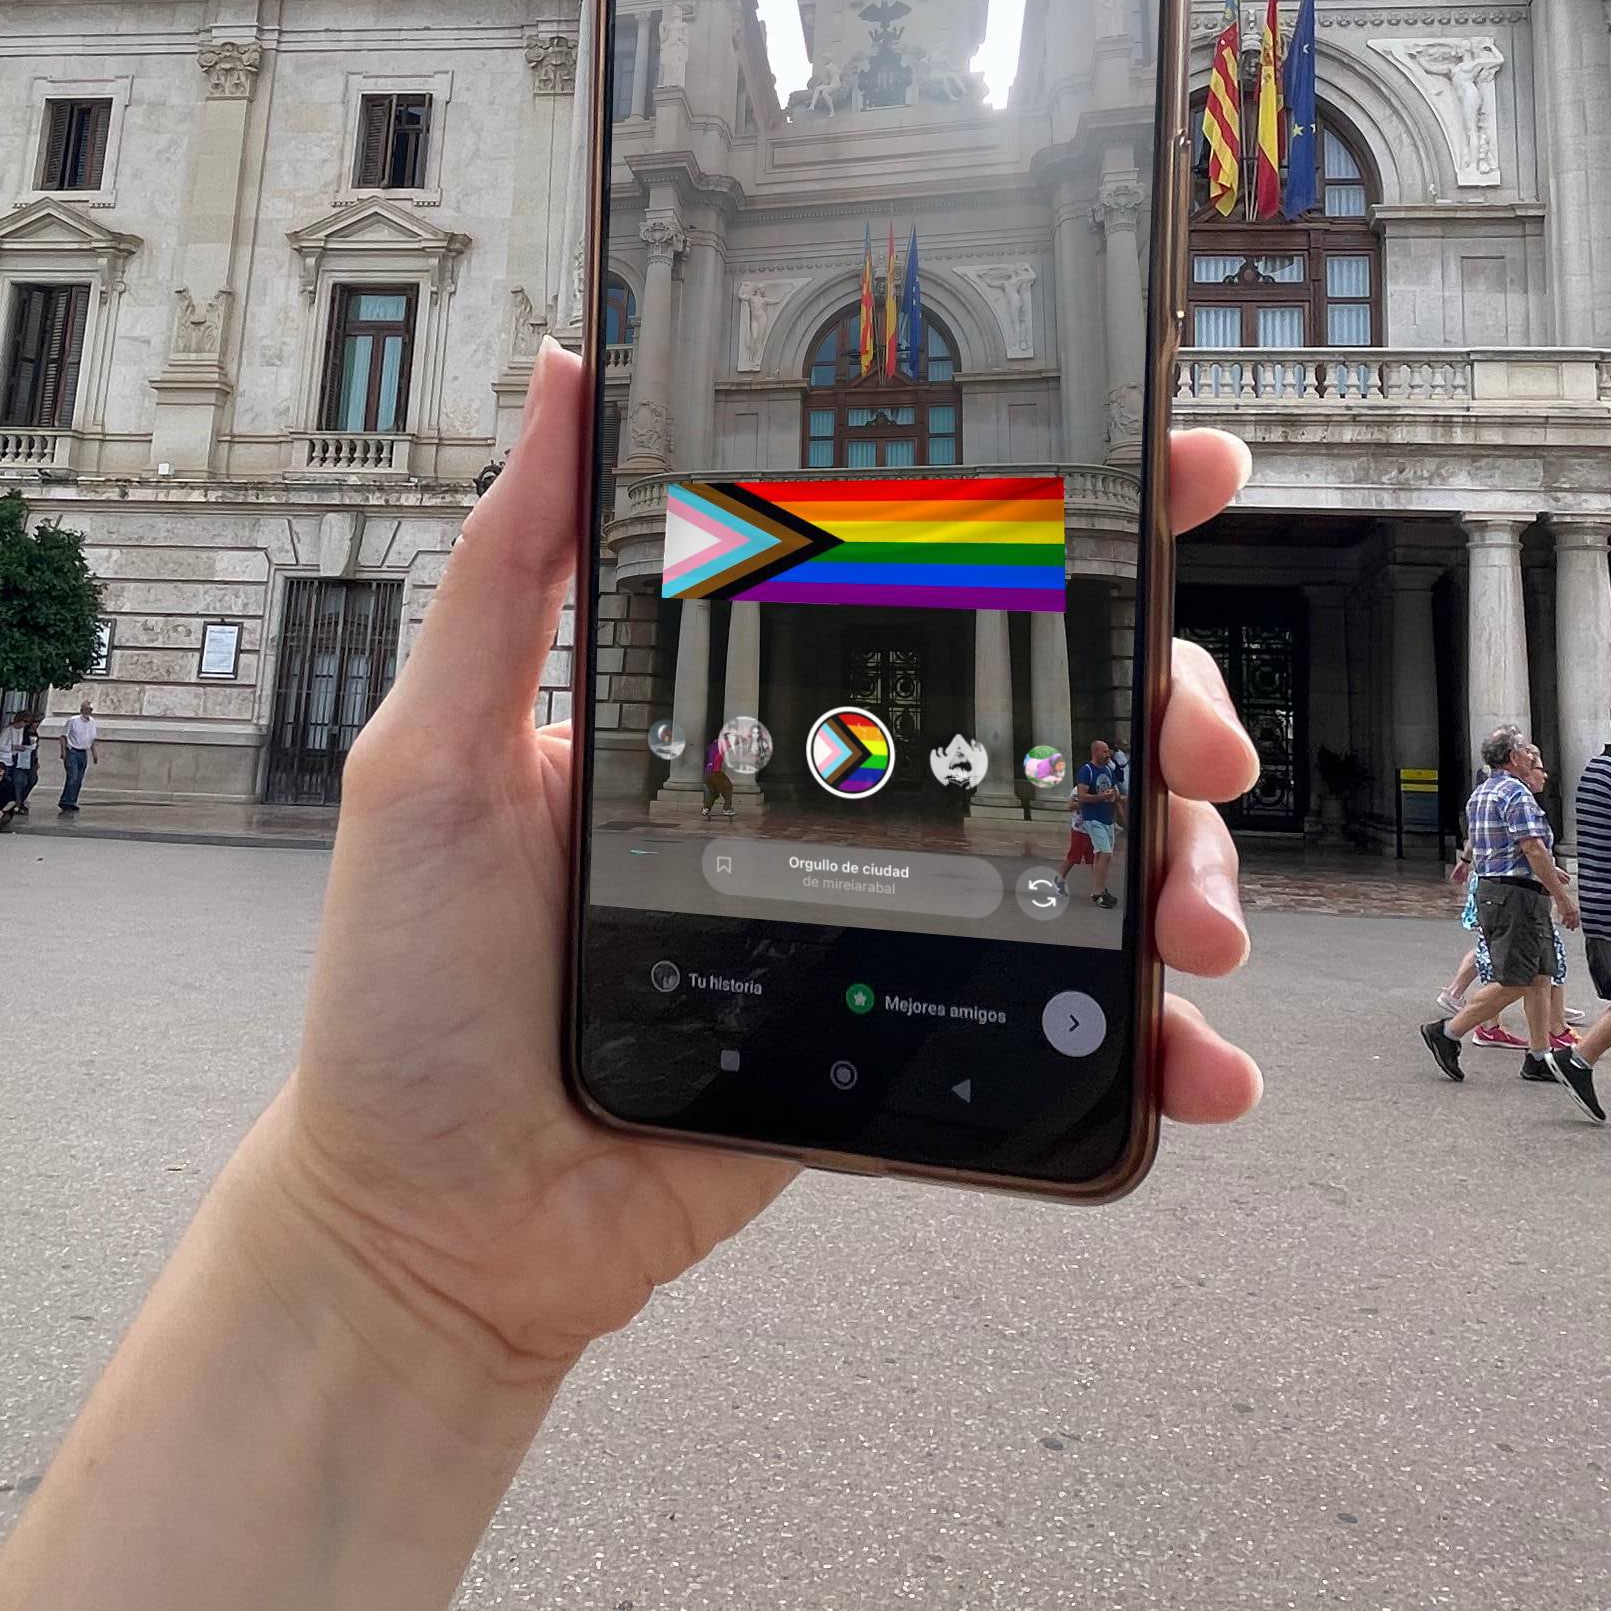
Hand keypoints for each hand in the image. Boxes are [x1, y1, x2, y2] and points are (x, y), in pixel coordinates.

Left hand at [263, 343, 1263, 1380]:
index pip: (919, 572)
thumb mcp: (433, 758)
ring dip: (1180, 870)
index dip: (1066, 514)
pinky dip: (1156, 1043)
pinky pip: (1062, 1027)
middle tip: (1198, 744)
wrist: (439, 1230)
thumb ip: (507, 576)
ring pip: (1088, 858)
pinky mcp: (901, 1040)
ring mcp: (880, 919)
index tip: (1176, 469)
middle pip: (1056, 709)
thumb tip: (561, 380)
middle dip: (1170, 705)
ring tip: (1192, 920)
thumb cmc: (412, 1002)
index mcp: (736, 701)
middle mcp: (828, 792)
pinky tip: (1198, 1055)